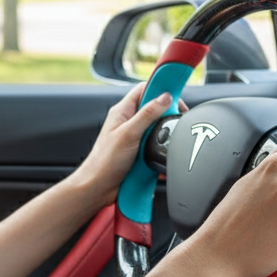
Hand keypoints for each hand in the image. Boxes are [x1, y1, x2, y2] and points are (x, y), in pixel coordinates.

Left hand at [71, 83, 185, 209]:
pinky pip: (155, 144)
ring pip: (156, 127)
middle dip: (166, 112)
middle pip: (153, 108)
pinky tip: (164, 153)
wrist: (99, 187)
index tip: (175, 95)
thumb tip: (165, 98)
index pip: (144, 89)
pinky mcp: (139, 151)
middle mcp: (128, 121)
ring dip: (164, 132)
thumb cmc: (105, 161)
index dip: (160, 89)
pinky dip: (161, 148)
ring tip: (170, 136)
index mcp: (122, 111)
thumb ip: (147, 114)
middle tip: (177, 117)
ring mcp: (134, 136)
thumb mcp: (129, 133)